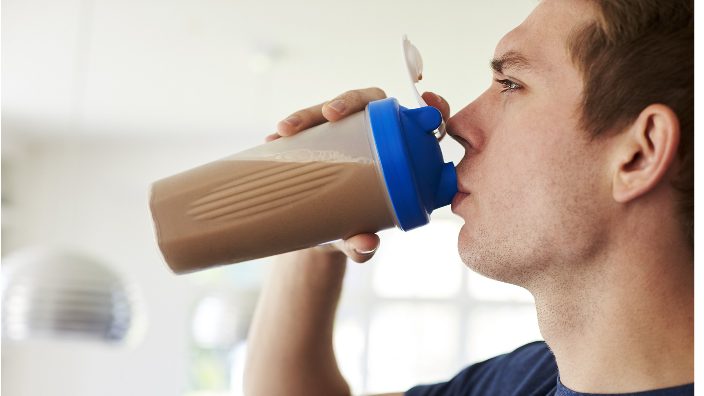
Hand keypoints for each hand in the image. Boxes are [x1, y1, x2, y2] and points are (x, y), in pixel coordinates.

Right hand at [265, 88, 449, 262]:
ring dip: (308, 114)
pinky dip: (290, 128)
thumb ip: (362, 245)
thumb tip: (365, 245)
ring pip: (330, 110)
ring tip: (285, 130)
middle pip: (368, 102)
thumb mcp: (354, 239)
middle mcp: (372, 136)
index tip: (429, 102)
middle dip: (349, 100)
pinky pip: (305, 125)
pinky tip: (273, 140)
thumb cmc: (348, 231)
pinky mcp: (316, 136)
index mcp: (399, 155)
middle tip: (329, 113)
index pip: (421, 122)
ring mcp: (342, 133)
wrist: (314, 234)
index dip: (431, 108)